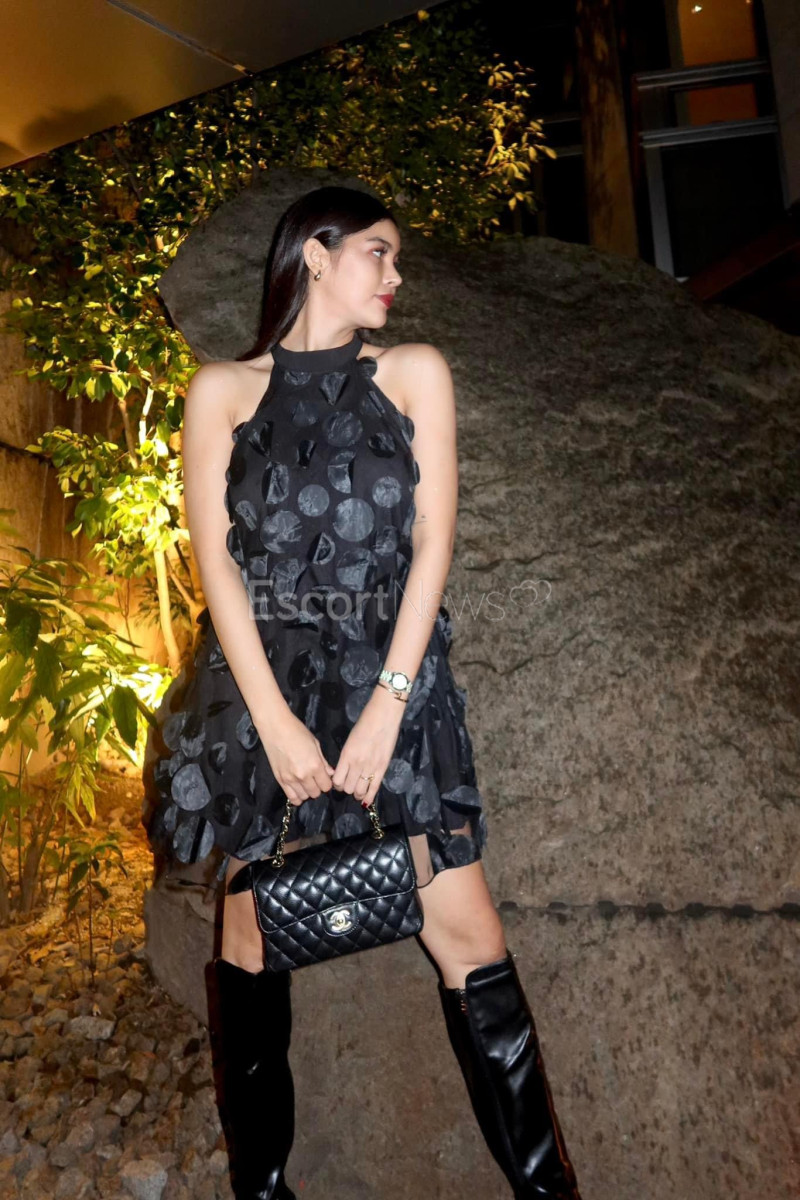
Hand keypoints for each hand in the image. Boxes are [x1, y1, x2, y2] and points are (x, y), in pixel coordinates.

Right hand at [258, 710, 335, 805]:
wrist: (275, 727)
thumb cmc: (297, 731)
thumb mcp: (315, 744)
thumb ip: (324, 762)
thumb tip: (330, 773)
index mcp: (315, 765)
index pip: (326, 786)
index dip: (327, 783)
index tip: (325, 777)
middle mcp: (303, 775)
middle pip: (316, 793)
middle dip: (318, 787)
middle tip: (315, 779)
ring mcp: (290, 779)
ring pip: (304, 797)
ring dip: (307, 791)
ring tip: (306, 783)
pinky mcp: (280, 780)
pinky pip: (291, 797)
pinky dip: (297, 796)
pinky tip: (298, 789)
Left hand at [331, 686, 405, 808]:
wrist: (383, 717)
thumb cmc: (365, 724)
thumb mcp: (350, 740)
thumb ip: (346, 756)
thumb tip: (344, 769)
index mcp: (346, 756)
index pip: (337, 780)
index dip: (336, 784)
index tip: (338, 782)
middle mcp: (357, 764)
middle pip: (347, 788)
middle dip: (346, 788)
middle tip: (348, 784)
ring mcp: (370, 767)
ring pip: (359, 791)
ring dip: (357, 793)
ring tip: (357, 791)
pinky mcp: (382, 768)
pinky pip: (374, 788)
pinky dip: (369, 797)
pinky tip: (366, 802)